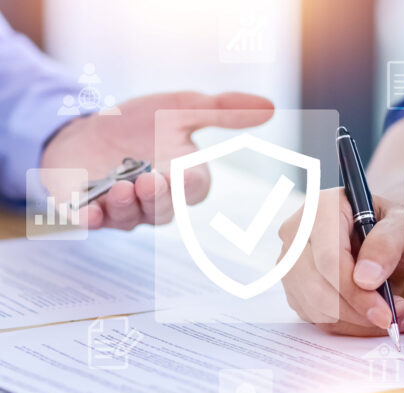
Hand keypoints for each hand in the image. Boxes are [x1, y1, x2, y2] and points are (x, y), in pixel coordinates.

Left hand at [42, 91, 273, 228]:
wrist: (82, 130)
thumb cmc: (138, 124)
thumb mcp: (180, 108)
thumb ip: (221, 110)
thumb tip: (270, 107)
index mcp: (181, 178)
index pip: (195, 189)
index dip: (191, 184)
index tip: (184, 172)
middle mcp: (155, 200)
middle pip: (165, 210)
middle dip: (158, 197)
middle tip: (148, 180)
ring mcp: (122, 210)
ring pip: (132, 219)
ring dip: (127, 206)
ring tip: (119, 186)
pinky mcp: (87, 212)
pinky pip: (92, 223)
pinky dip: (90, 220)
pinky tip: (86, 212)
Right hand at [279, 188, 403, 335]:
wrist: (387, 241)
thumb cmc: (396, 229)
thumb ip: (389, 243)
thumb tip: (365, 278)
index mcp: (322, 207)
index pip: (329, 259)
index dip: (355, 292)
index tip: (384, 314)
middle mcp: (297, 232)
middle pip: (316, 286)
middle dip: (356, 311)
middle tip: (391, 319)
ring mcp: (290, 261)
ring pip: (314, 306)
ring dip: (353, 321)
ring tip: (387, 314)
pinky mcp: (294, 287)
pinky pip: (315, 317)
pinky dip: (346, 324)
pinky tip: (369, 314)